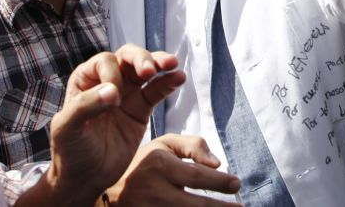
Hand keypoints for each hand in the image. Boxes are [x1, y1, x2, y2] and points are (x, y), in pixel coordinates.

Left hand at [38, 45, 185, 203]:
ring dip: (159, 63)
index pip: (105, 62)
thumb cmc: (69, 151)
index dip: (113, 73)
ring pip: (145, 70)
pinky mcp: (141, 110)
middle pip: (128, 57)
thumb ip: (85, 106)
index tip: (114, 97)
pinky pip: (157, 91)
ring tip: (172, 63)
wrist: (85, 178)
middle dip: (141, 58)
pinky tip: (179, 77)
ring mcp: (126, 94)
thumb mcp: (67, 128)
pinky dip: (169, 83)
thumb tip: (113, 91)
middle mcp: (107, 81)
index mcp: (85, 80)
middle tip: (149, 70)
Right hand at [104, 134, 241, 205]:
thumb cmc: (143, 162)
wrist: (106, 188)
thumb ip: (193, 146)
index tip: (237, 183)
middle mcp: (153, 191)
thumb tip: (217, 163)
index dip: (219, 182)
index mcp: (159, 166)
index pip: (196, 176)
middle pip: (194, 206)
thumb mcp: (164, 144)